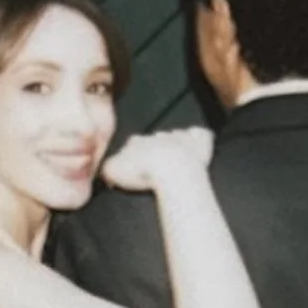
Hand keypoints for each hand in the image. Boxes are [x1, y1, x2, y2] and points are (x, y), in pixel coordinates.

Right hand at [99, 128, 213, 191]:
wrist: (172, 169)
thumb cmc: (144, 172)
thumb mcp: (113, 171)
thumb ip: (108, 167)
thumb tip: (108, 169)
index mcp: (136, 141)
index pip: (132, 145)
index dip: (135, 157)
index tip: (137, 169)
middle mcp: (157, 135)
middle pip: (154, 141)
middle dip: (155, 150)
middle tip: (156, 168)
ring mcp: (179, 137)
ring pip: (176, 138)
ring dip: (176, 147)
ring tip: (176, 164)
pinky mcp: (198, 141)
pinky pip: (200, 136)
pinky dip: (199, 141)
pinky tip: (198, 151)